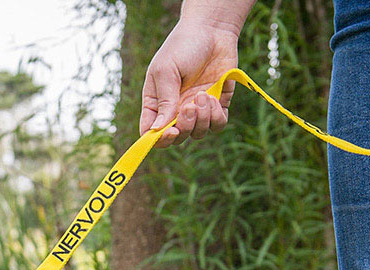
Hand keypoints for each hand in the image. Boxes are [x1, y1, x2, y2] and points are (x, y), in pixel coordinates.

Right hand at [140, 7, 250, 147]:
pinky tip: (214, 97)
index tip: (170, 132)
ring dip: (202, 119)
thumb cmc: (183, 46)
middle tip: (189, 106)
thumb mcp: (166, 71)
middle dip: (185, 126)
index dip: (159, 140)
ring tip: (203, 94)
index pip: (152, 133)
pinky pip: (217, 125)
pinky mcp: (217, 106)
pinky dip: (216, 117)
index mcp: (156, 104)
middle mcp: (176, 111)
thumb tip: (158, 130)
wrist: (213, 30)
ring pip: (198, 134)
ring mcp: (197, 110)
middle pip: (177, 138)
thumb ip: (164, 101)